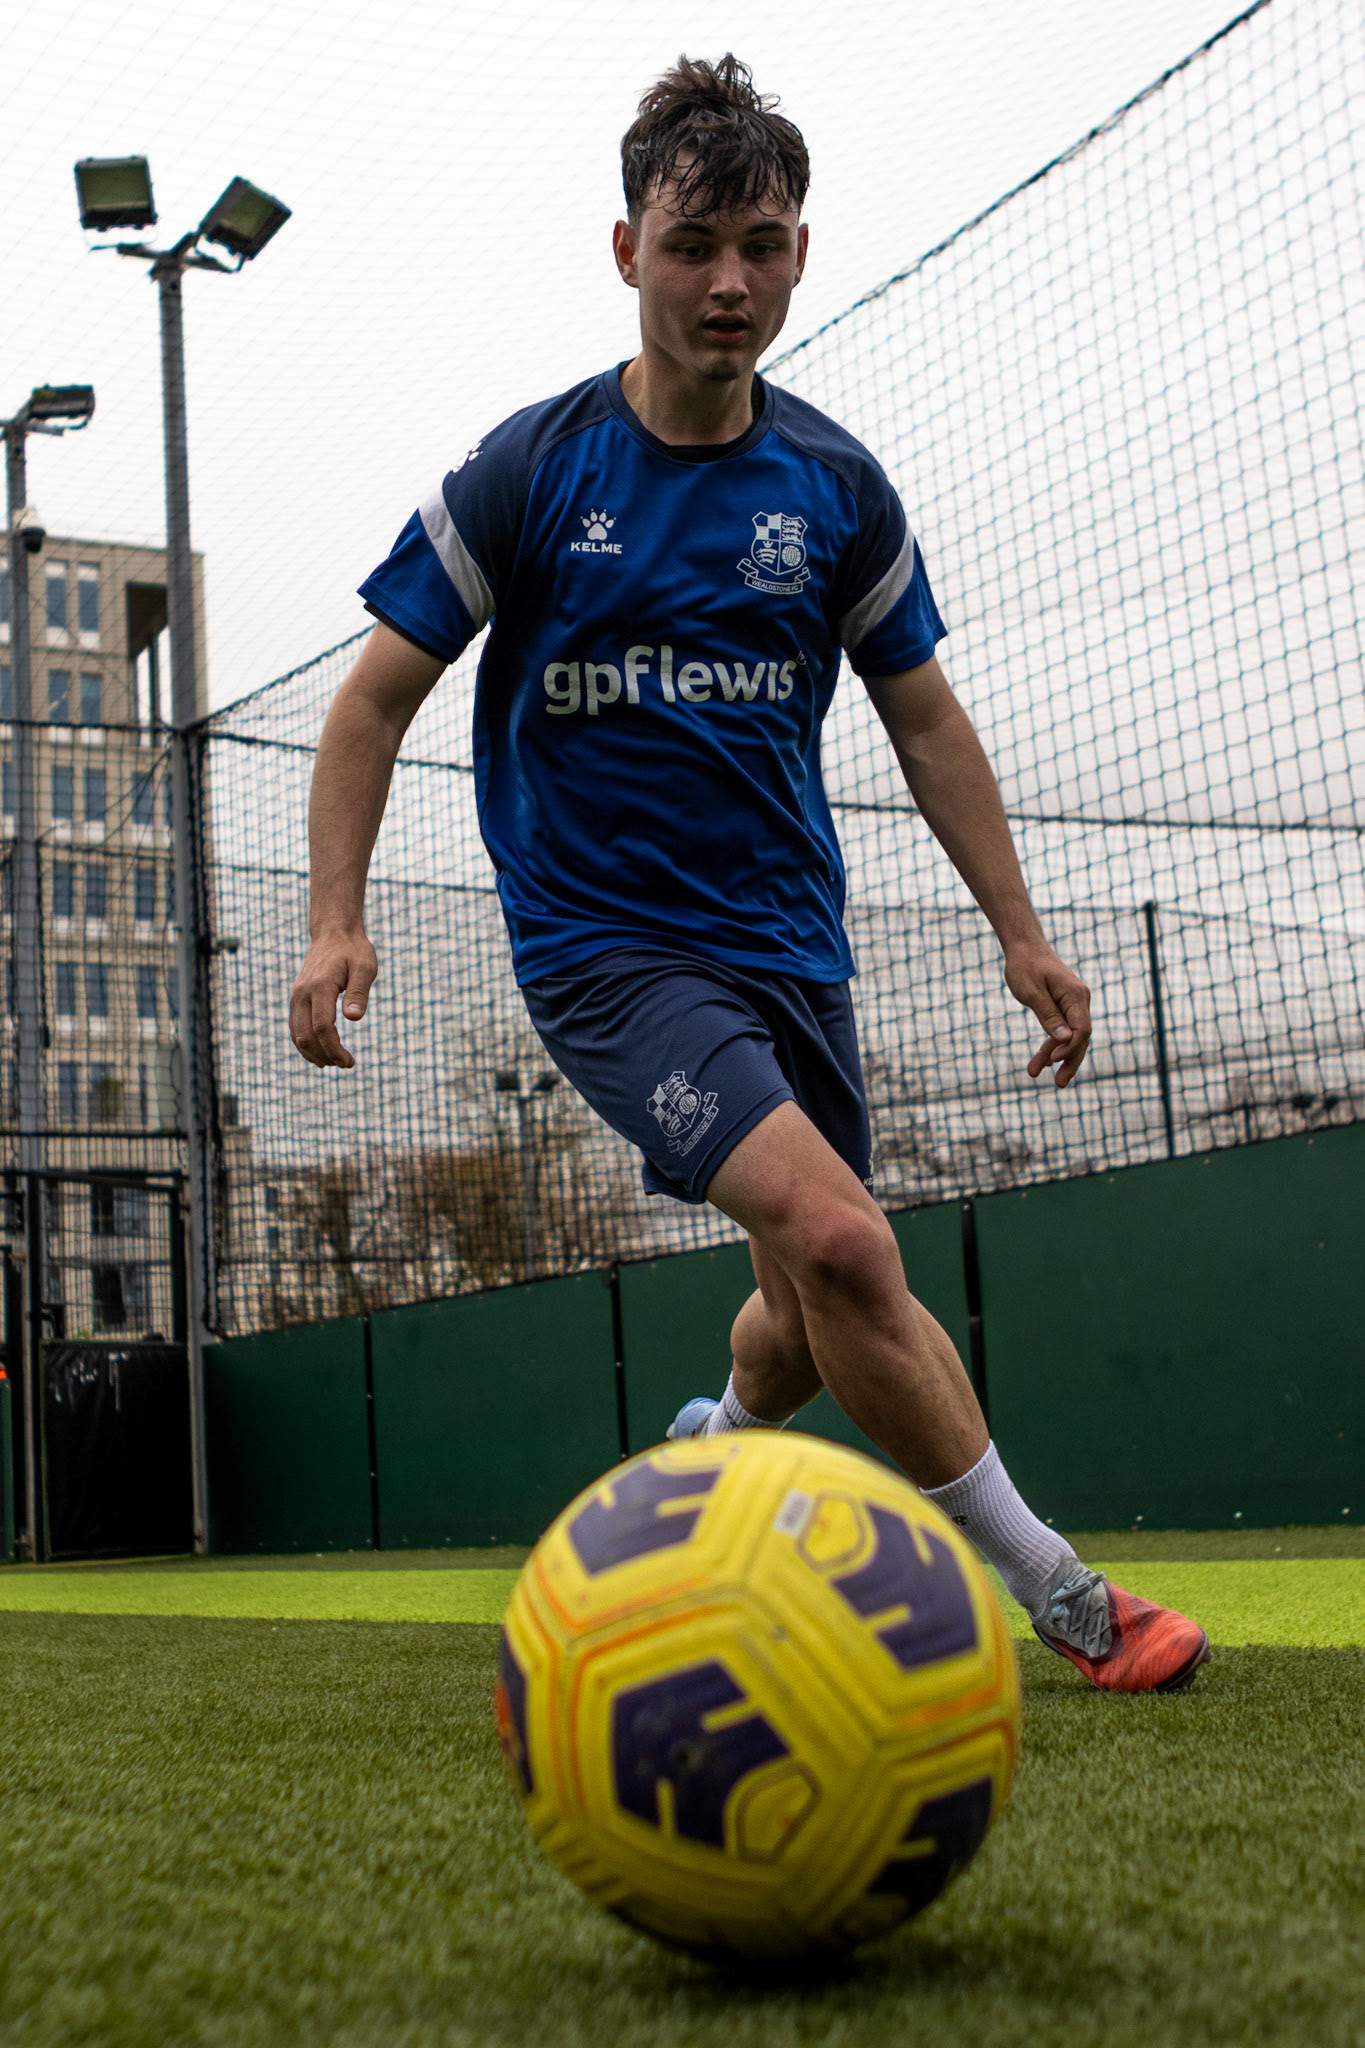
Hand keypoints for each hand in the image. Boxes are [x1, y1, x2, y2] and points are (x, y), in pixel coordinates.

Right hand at [289, 929, 377, 1068]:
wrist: (334, 934)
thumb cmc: (353, 951)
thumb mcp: (365, 967)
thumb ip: (359, 993)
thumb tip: (354, 1018)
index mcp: (320, 986)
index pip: (322, 1027)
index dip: (334, 1049)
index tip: (350, 1061)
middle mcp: (302, 993)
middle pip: (306, 1036)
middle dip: (326, 1056)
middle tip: (347, 1064)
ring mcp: (296, 997)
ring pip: (297, 1035)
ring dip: (314, 1054)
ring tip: (336, 1063)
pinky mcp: (296, 1000)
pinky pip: (295, 1028)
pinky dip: (305, 1045)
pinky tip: (320, 1057)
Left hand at [1003, 941, 1091, 1088]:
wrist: (1024, 947)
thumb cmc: (1024, 966)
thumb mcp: (1031, 992)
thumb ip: (1048, 1016)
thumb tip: (1065, 1040)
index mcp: (1075, 995)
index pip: (1082, 1029)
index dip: (1070, 1048)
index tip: (1052, 1061)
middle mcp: (1080, 1000)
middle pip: (1080, 1038)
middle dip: (1069, 1062)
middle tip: (1059, 1085)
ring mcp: (1074, 1004)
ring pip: (1071, 1037)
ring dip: (1056, 1057)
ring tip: (1035, 1074)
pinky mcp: (1065, 1007)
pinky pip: (1062, 1031)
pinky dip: (1052, 1045)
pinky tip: (1041, 1060)